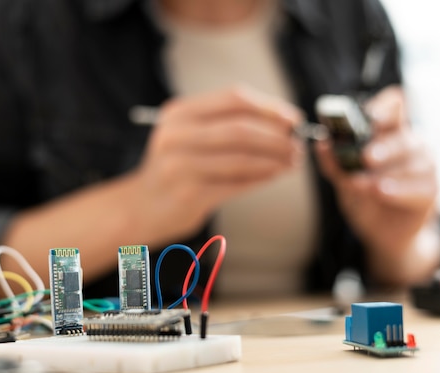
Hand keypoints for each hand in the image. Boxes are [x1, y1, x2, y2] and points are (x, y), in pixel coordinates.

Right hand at [131, 85, 303, 240]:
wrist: (141, 206)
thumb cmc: (176, 168)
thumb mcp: (189, 135)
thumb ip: (226, 124)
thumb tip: (282, 124)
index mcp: (178, 113)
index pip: (233, 99)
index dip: (269, 107)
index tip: (293, 119)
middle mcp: (176, 135)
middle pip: (240, 128)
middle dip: (276, 137)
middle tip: (297, 145)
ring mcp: (180, 166)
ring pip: (241, 158)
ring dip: (274, 160)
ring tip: (292, 162)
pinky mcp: (188, 194)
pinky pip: (235, 184)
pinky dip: (261, 178)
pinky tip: (274, 175)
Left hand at [315, 85, 439, 282]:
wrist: (379, 232)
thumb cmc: (364, 198)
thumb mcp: (343, 180)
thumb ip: (333, 163)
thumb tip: (321, 144)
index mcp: (387, 133)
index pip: (394, 105)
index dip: (385, 106)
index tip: (369, 116)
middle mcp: (409, 143)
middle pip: (402, 134)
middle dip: (383, 146)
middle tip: (365, 157)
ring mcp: (423, 165)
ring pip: (411, 160)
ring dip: (384, 173)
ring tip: (363, 185)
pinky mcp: (430, 189)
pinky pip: (419, 185)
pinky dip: (398, 189)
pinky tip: (382, 192)